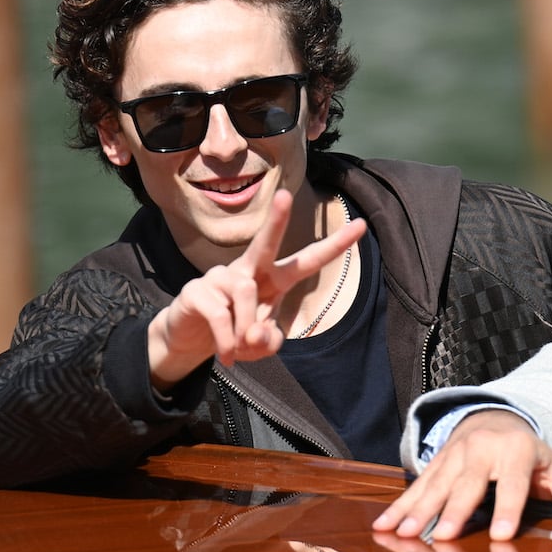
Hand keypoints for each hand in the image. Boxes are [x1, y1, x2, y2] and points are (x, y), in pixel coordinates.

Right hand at [147, 189, 366, 388]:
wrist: (189, 341)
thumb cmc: (233, 334)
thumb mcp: (258, 346)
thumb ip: (268, 341)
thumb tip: (259, 332)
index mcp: (273, 279)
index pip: (308, 261)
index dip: (335, 245)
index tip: (362, 225)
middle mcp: (249, 270)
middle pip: (266, 242)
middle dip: (277, 220)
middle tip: (285, 196)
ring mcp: (220, 276)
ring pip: (245, 294)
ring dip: (246, 329)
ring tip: (238, 352)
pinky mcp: (196, 290)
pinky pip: (220, 314)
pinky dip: (227, 340)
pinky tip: (225, 356)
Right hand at [371, 410, 551, 540]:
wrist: (492, 418)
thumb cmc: (529, 454)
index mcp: (517, 451)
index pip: (515, 483)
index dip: (509, 508)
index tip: (502, 534)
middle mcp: (483, 449)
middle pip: (468, 484)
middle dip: (454, 511)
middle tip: (442, 536)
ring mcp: (455, 454)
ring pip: (437, 485)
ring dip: (419, 510)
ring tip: (405, 533)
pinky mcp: (436, 462)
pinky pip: (417, 486)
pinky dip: (399, 506)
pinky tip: (385, 525)